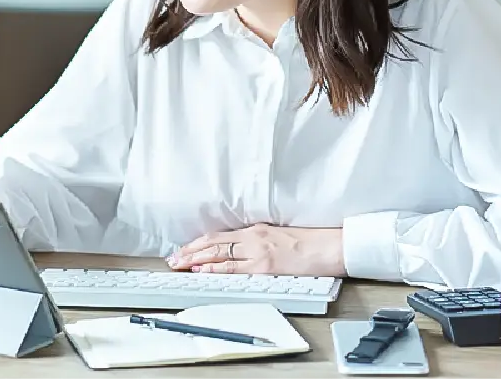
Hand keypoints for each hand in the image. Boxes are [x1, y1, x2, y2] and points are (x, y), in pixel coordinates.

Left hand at [167, 224, 344, 276]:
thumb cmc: (307, 242)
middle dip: (191, 251)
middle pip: (214, 243)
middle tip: (174, 257)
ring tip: (180, 264)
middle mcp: (253, 238)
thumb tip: (236, 248)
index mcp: (256, 229)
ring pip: (219, 254)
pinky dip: (216, 270)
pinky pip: (235, 268)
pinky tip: (203, 271)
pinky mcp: (265, 267)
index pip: (219, 235)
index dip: (199, 243)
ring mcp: (258, 252)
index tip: (184, 249)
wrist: (327, 246)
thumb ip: (256, 239)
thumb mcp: (277, 235)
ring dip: (196, 260)